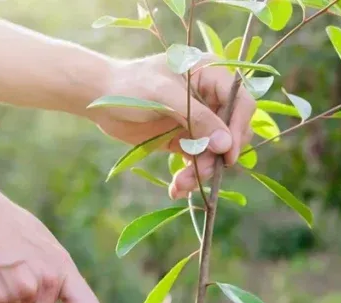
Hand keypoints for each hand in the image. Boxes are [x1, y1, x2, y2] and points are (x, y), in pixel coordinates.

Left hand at [86, 53, 256, 198]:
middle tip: (200, 174)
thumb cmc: (130, 86)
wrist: (99, 99)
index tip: (227, 154)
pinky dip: (189, 177)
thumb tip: (226, 145)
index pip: (240, 102)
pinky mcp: (185, 140)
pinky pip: (198, 161)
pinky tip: (176, 188)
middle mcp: (210, 98)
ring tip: (180, 185)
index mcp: (211, 75)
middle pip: (231, 132)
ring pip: (215, 152)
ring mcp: (199, 121)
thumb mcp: (164, 96)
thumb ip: (198, 119)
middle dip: (216, 156)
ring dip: (202, 171)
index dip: (238, 128)